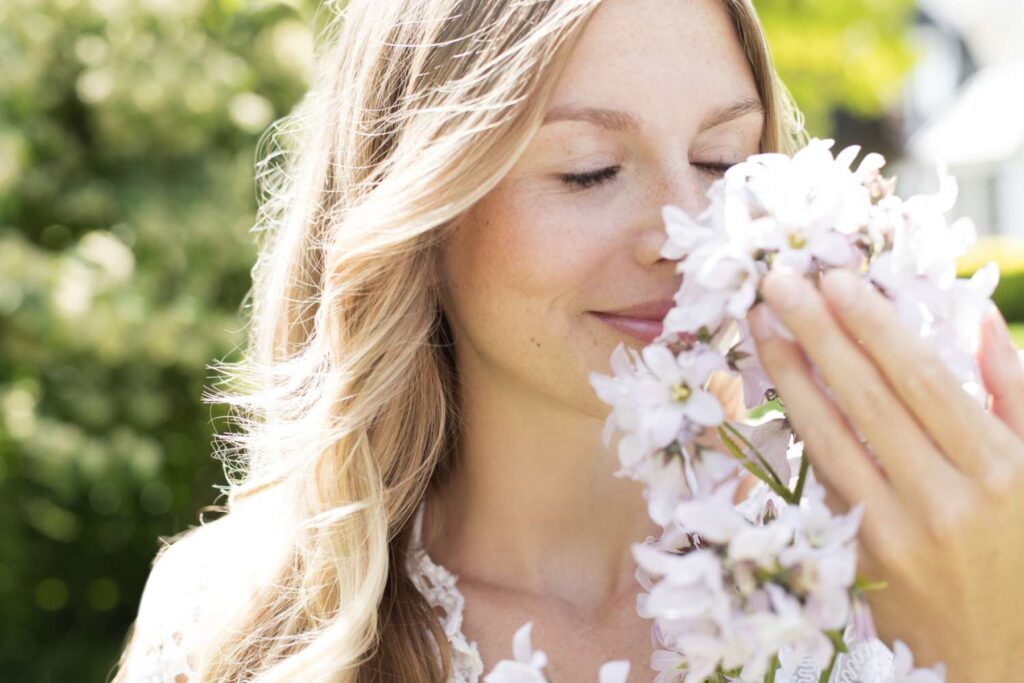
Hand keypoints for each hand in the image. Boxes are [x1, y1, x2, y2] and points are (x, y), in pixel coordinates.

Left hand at [746, 268, 1023, 681]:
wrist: (1001, 660)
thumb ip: (1016, 394)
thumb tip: (976, 318)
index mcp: (1000, 468)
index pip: (922, 378)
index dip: (873, 325)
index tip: (834, 279)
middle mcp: (947, 497)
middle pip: (867, 397)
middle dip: (817, 332)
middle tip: (777, 281)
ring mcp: (898, 530)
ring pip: (831, 435)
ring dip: (789, 373)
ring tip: (761, 323)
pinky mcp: (860, 555)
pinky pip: (824, 476)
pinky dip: (798, 426)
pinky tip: (775, 385)